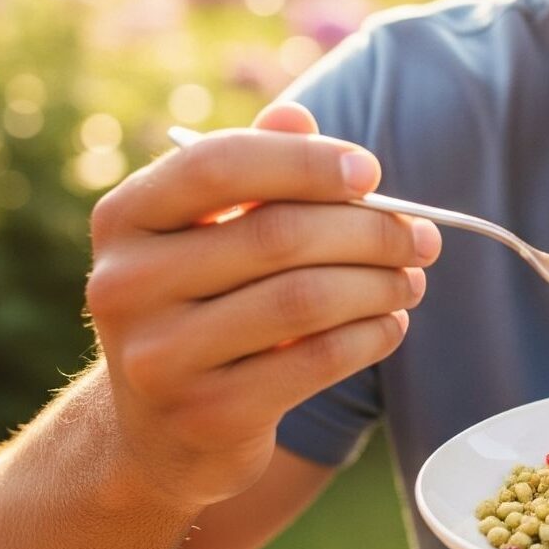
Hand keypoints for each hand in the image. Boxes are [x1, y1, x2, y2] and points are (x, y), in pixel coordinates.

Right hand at [85, 101, 440, 511]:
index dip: (305, 161)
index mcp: (125, 218)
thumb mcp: (213, 231)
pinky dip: (370, 336)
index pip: (218, 164)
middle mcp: (125, 285)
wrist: (161, 431)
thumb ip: (254, 168)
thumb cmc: (207, 303)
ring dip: (380, 284)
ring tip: (411, 279)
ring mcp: (159, 358)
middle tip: (422, 236)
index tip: (370, 172)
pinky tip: (390, 324)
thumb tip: (297, 117)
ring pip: (305, 298)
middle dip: (369, 230)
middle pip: (278, 234)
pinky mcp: (205, 414)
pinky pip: (316, 360)